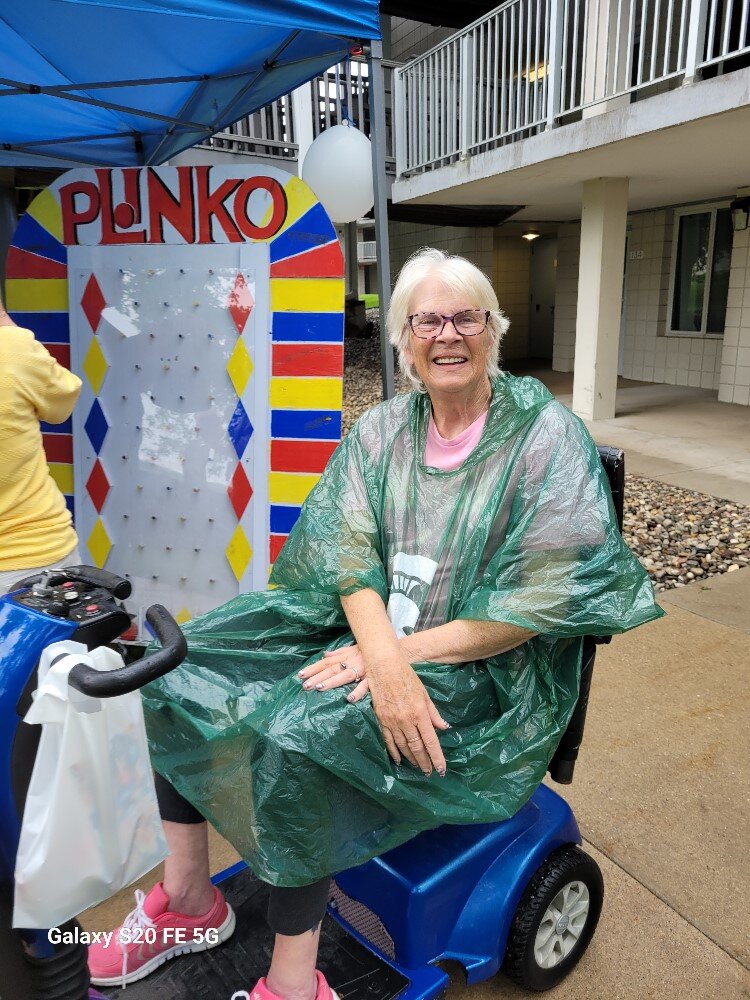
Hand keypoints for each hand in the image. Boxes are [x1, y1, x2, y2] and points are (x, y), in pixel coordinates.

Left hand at [298, 645, 368, 701]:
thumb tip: (325, 654)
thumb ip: (339, 653)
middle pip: (332, 669)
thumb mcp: (354, 649)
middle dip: (318, 677)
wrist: (392, 650)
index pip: (326, 662)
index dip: (313, 668)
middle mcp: (352, 662)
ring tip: (319, 688)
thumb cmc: (370, 651)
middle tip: (305, 685)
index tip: (300, 675)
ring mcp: (362, 670)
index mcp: (346, 656)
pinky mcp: (373, 678)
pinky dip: (357, 692)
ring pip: (344, 676)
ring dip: (332, 682)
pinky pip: (365, 686)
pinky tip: (349, 699)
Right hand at [367, 656, 449, 776]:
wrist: (384, 666)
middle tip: (429, 772)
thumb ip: (433, 713)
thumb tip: (443, 728)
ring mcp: (392, 721)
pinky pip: (388, 740)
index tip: (441, 770)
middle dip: (424, 762)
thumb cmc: (407, 676)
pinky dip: (394, 752)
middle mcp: (406, 720)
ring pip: (402, 746)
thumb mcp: (424, 693)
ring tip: (418, 767)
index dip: (436, 757)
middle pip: (416, 747)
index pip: (430, 741)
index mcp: (420, 713)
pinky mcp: (381, 719)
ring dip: (411, 759)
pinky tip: (398, 760)